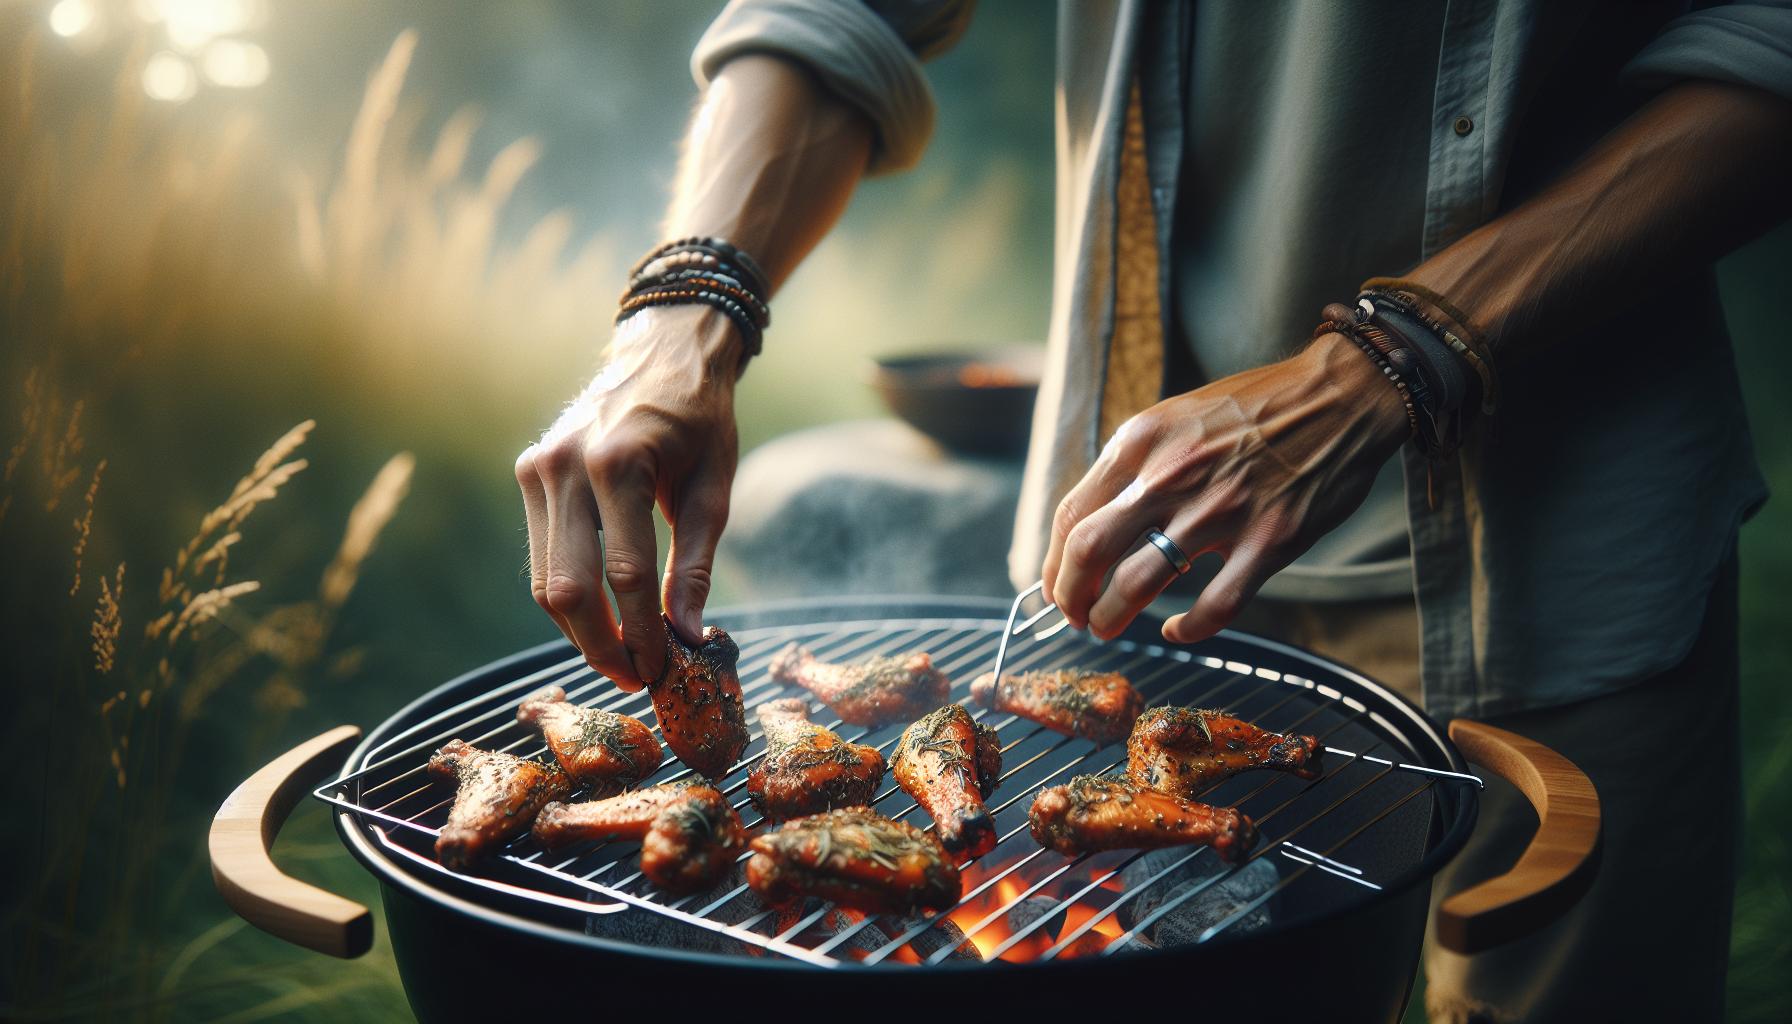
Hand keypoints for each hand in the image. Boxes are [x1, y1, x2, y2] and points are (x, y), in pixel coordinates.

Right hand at [515, 305, 741, 689]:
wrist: (662, 351)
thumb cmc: (699, 418)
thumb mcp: (714, 489)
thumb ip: (696, 564)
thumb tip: (691, 635)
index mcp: (618, 462)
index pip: (626, 574)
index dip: (642, 633)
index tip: (661, 671)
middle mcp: (566, 465)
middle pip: (570, 588)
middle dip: (602, 645)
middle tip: (636, 679)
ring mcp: (539, 467)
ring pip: (546, 580)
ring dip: (579, 630)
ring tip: (621, 659)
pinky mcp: (528, 472)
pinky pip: (543, 554)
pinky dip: (568, 594)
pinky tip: (601, 617)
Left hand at [1041, 331, 1409, 644]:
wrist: (1338, 397)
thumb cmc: (1255, 408)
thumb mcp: (1175, 417)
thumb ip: (1135, 465)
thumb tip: (1093, 521)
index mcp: (1140, 442)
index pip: (1071, 514)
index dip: (1053, 563)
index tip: (1057, 585)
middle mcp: (1170, 475)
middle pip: (1088, 552)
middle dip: (1070, 597)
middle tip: (1075, 616)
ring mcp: (1219, 511)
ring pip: (1138, 585)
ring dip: (1111, 618)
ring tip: (1109, 628)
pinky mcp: (1267, 541)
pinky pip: (1213, 607)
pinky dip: (1186, 631)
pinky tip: (1177, 631)